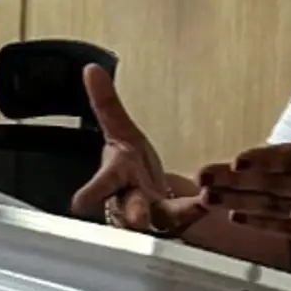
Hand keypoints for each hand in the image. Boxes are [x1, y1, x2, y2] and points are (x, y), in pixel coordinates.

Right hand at [72, 67, 205, 237]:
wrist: (149, 197)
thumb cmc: (131, 167)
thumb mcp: (121, 133)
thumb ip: (106, 104)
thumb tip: (91, 69)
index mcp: (116, 178)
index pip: (101, 184)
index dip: (90, 193)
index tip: (78, 203)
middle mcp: (132, 201)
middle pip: (130, 208)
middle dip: (133, 212)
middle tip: (137, 217)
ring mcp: (155, 215)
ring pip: (163, 218)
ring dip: (179, 212)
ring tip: (199, 203)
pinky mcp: (178, 221)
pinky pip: (190, 215)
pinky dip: (201, 207)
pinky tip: (212, 199)